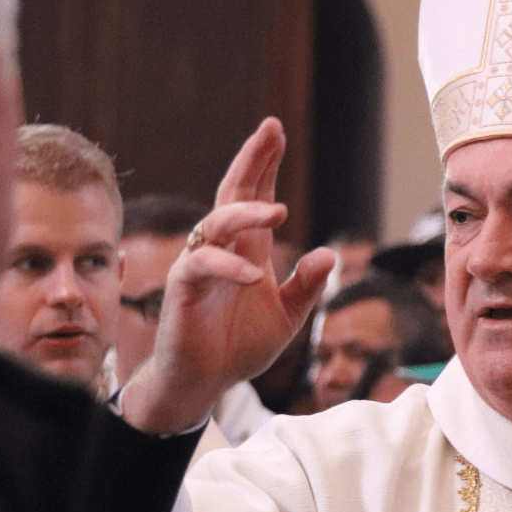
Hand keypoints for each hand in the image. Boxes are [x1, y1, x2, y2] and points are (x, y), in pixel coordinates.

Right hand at [121, 118, 333, 433]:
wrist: (204, 382)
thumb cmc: (240, 346)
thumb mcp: (288, 316)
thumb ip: (306, 286)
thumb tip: (328, 254)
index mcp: (250, 250)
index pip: (256, 196)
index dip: (266, 165)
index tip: (276, 131)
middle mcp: (224, 249)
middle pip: (235, 193)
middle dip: (253, 160)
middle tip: (271, 130)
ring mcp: (200, 265)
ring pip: (218, 223)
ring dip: (247, 214)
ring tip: (279, 211)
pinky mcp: (183, 289)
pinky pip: (203, 266)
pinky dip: (230, 268)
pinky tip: (255, 275)